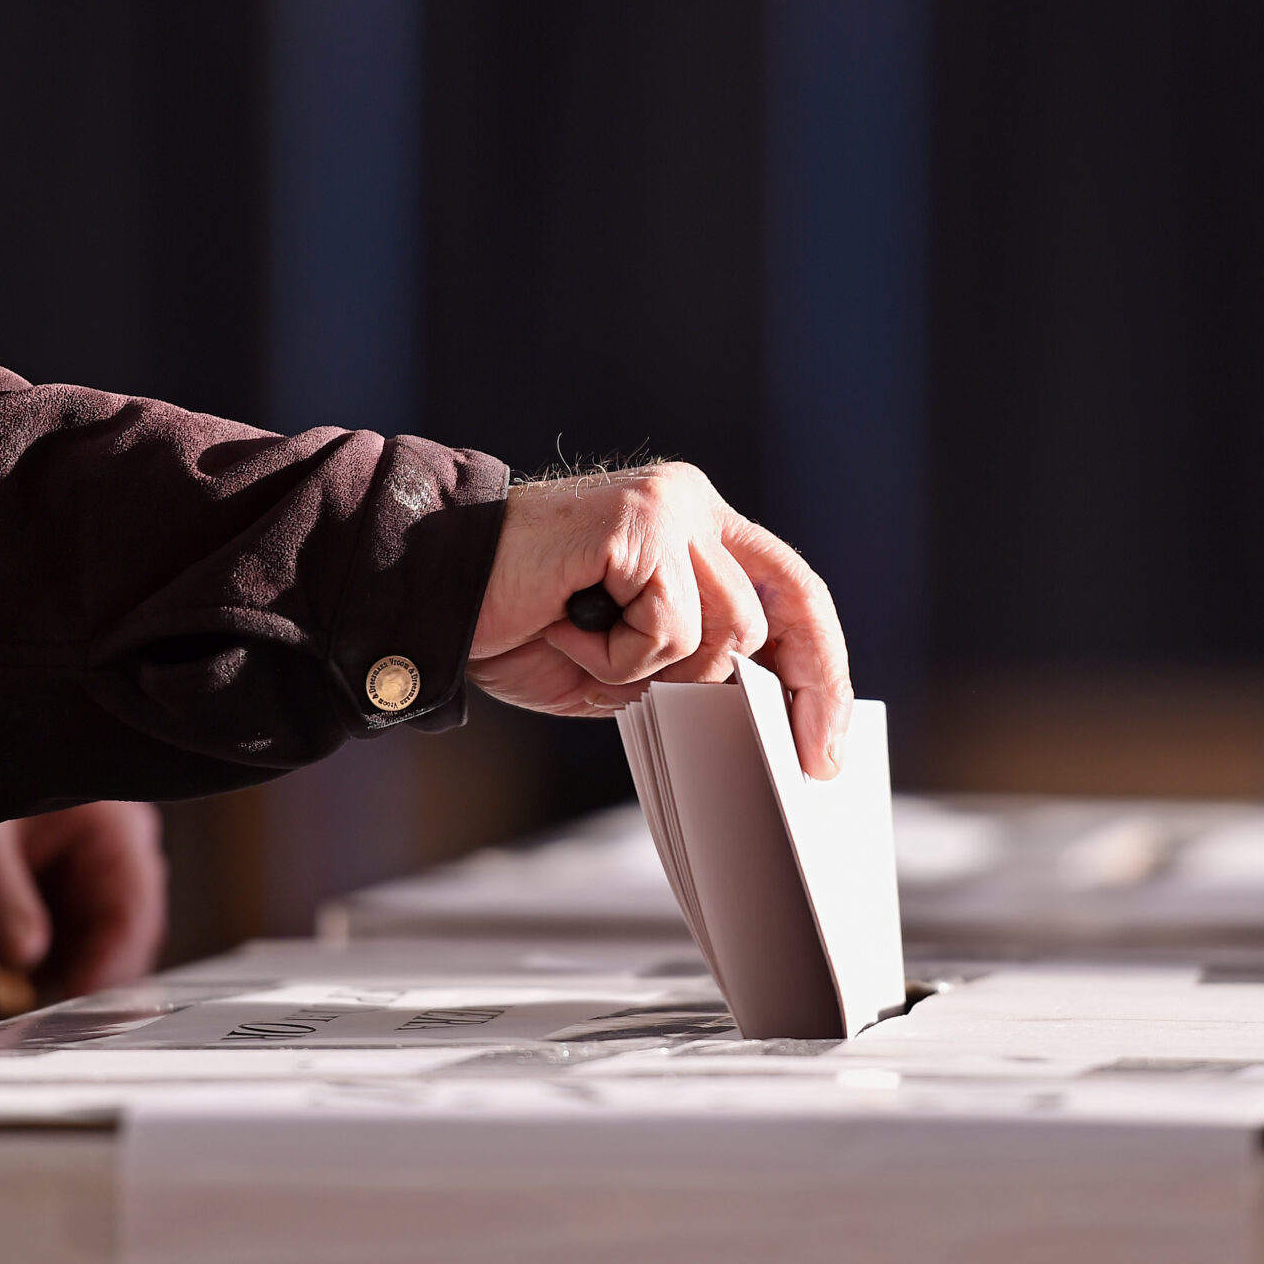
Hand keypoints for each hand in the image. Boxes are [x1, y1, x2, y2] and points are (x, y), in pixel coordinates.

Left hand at [0, 801, 165, 1003]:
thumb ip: (8, 896)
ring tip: (32, 1009)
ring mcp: (98, 870)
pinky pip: (78, 937)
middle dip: (91, 977)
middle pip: (126, 933)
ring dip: (72, 974)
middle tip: (51, 1020)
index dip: (109, 966)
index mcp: (115, 827)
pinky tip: (28, 987)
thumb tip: (27, 955)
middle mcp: (118, 850)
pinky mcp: (71, 888)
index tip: (76, 1005)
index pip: (132, 911)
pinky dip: (56, 964)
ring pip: (104, 942)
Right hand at [469, 463, 853, 777]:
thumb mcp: (629, 663)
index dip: (822, 669)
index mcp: (695, 529)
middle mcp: (691, 506)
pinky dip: (621, 653)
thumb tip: (770, 722)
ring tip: (590, 650)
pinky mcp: (640, 520)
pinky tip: (570, 628)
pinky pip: (671, 623)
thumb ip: (694, 669)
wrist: (434, 597)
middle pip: (776, 611)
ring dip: (659, 670)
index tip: (829, 744)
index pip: (790, 592)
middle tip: (798, 757)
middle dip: (790, 691)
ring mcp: (668, 506)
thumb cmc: (521, 627)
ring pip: (727, 627)